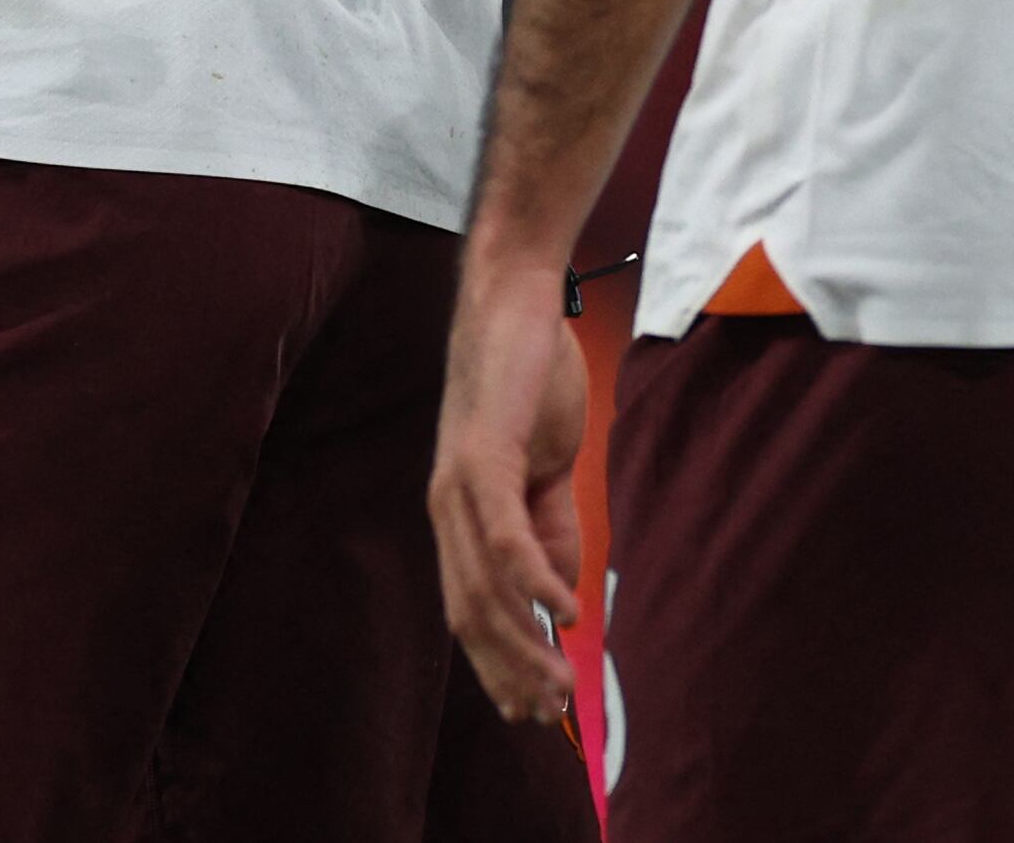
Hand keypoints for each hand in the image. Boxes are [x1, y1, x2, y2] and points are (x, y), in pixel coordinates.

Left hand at [430, 240, 592, 723]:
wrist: (516, 302)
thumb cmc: (532, 380)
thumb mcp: (550, 469)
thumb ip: (552, 530)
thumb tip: (559, 597)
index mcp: (460, 515)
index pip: (470, 609)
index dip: (498, 663)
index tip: (533, 708)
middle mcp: (446, 509)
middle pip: (470, 613)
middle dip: (510, 670)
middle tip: (552, 711)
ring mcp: (459, 485)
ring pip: (484, 588)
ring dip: (525, 643)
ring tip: (563, 681)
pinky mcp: (482, 457)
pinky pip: (505, 537)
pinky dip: (534, 581)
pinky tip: (566, 614)